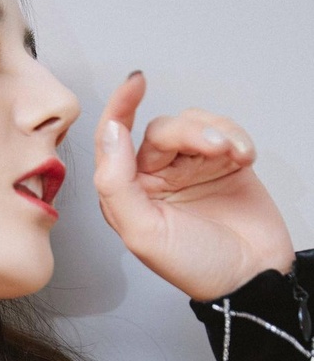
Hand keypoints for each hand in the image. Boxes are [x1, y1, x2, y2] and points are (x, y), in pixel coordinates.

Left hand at [93, 72, 294, 299]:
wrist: (251, 278)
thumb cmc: (195, 266)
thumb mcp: (143, 232)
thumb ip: (116, 183)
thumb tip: (110, 133)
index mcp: (127, 193)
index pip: (113, 141)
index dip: (119, 107)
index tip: (135, 83)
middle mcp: (155, 177)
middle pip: (160, 130)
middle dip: (188, 133)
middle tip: (214, 149)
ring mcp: (190, 169)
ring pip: (191, 125)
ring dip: (213, 133)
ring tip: (230, 154)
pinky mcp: (223, 163)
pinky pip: (222, 130)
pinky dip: (234, 136)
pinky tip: (242, 156)